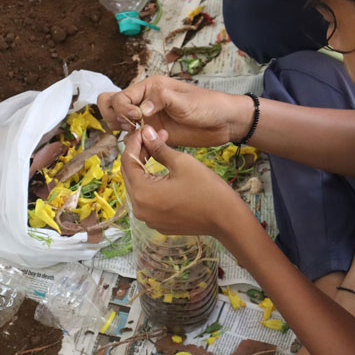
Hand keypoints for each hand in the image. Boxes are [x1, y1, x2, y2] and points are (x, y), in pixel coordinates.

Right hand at [98, 76, 252, 147]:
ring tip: (140, 136)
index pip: (119, 97)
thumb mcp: (183, 99)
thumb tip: (140, 110)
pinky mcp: (155, 136)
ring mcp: (148, 120)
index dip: (123, 108)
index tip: (137, 118)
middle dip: (114, 118)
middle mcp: (144, 102)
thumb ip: (160, 100)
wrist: (224, 123)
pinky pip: (135, 140)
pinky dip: (136, 145)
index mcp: (149, 88)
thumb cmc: (207, 105)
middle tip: (131, 127)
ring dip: (123, 132)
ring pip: (119, 124)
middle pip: (110, 106)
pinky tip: (150, 147)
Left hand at [122, 126, 246, 237]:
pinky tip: (164, 174)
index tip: (143, 130)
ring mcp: (149, 219)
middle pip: (130, 176)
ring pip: (138, 188)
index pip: (127, 162)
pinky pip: (148, 201)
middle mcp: (140, 210)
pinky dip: (152, 185)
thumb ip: (159, 148)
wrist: (227, 219)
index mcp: (143, 194)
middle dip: (140, 154)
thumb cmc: (207, 189)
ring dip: (145, 169)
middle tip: (153, 138)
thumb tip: (146, 132)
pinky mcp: (158, 224)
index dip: (134, 142)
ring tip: (159, 152)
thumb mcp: (182, 162)